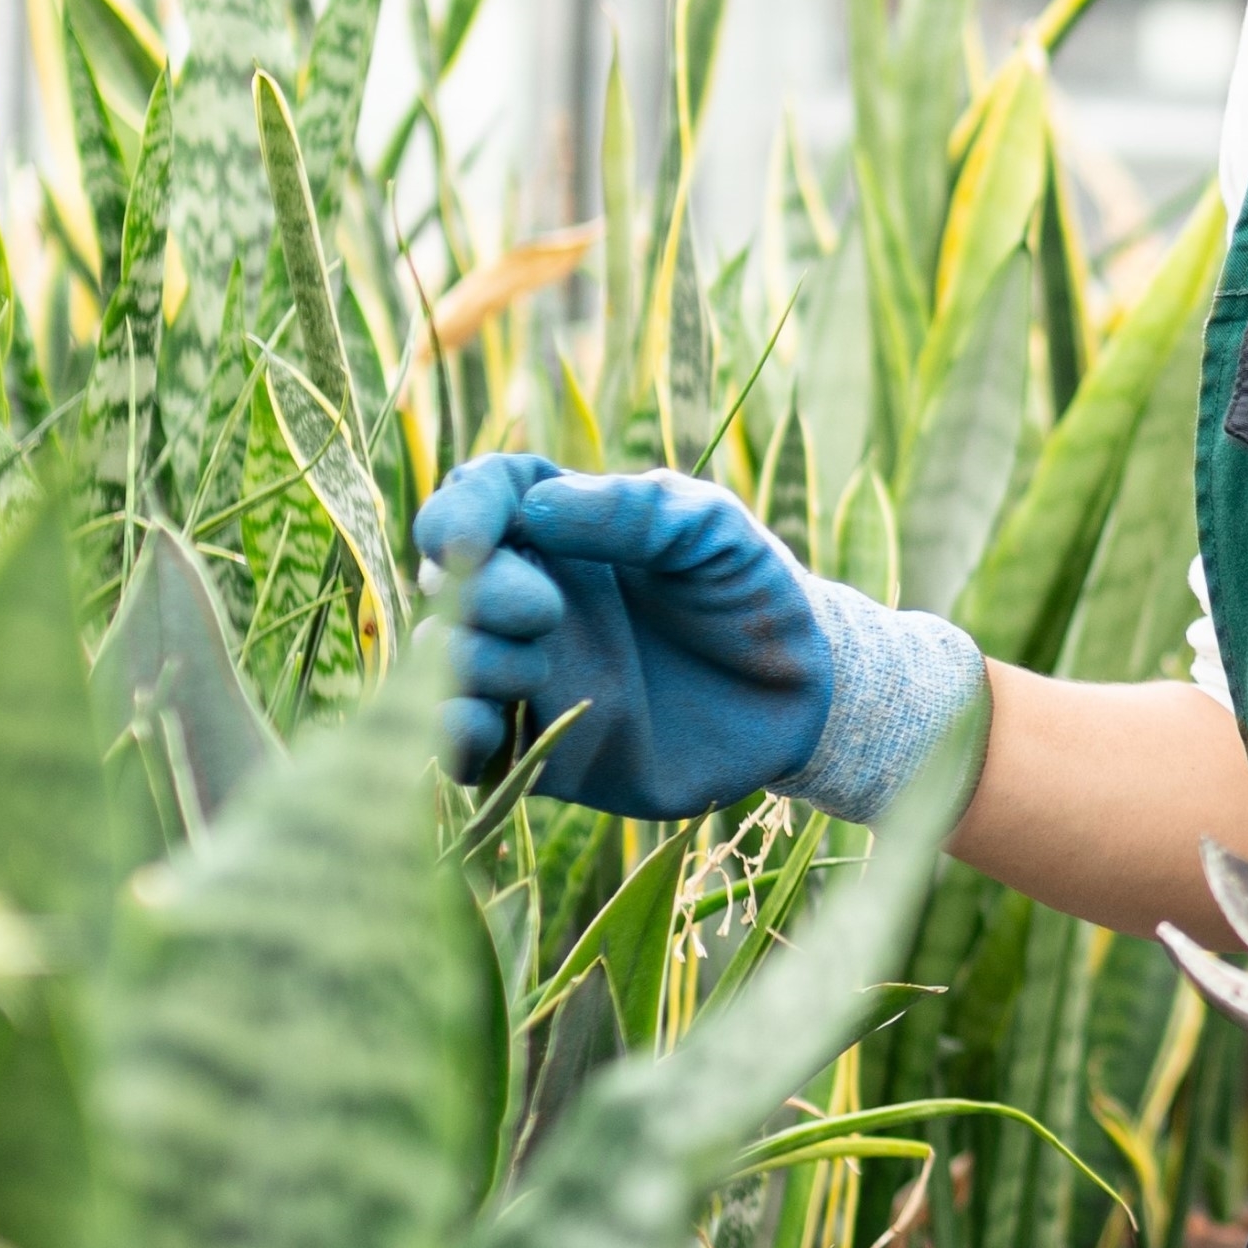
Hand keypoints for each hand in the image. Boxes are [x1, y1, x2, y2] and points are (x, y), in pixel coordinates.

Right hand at [411, 454, 978, 824]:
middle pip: (451, 582)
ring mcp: (530, 673)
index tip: (464, 537)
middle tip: (547, 610)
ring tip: (536, 664)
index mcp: (562, 528)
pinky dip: (451, 736)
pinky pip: (467, 748)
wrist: (801, 696)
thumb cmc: (753, 593)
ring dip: (466, 660)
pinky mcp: (541, 748)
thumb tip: (531, 510)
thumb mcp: (710, 530)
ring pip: (445, 662)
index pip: (480, 499)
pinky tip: (473, 725)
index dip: (458, 512)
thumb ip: (633, 511)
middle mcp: (530, 597)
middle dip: (477, 592)